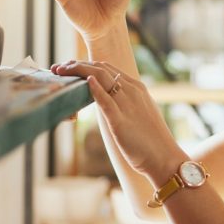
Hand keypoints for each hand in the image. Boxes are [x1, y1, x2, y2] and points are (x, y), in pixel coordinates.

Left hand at [53, 60, 184, 181]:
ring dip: (77, 71)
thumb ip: (125, 104)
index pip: (107, 68)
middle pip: (100, 68)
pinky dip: (94, 88)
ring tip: (61, 71)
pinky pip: (105, 100)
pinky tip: (83, 82)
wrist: (164, 158)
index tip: (69, 66)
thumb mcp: (139, 114)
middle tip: (58, 68)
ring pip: (100, 77)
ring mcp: (127, 104)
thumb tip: (110, 103)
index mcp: (137, 88)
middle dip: (76, 64)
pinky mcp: (120, 121)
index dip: (85, 65)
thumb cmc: (151, 140)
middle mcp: (132, 91)